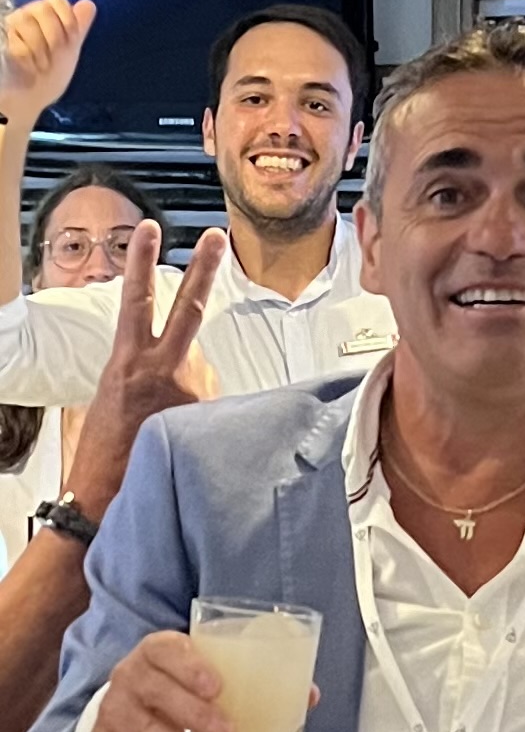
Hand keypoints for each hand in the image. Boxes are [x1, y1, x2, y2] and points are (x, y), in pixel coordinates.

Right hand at [0, 0, 96, 122]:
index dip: (67, 20)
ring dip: (41, 52)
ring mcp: (10, 29)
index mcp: (43, 14)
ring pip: (28, 25)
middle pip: (43, 9)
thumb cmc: (48, 74)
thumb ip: (78, 27)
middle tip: (54, 57)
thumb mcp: (68, 51)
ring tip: (41, 67)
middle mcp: (24, 16)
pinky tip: (30, 71)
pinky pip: (19, 47)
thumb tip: (89, 3)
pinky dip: (29, 63)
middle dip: (55, 37)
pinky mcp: (2, 44)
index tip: (70, 42)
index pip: (56, 0)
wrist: (29, 99)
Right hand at [69, 219, 225, 526]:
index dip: (144, 263)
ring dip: (194, 383)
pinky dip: (206, 410)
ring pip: (203, 368)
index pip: (138, 299)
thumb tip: (165, 368)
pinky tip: (191, 432)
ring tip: (168, 416)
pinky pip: (214, 401)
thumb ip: (140, 373)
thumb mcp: (107, 400)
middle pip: (189, 310)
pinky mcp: (205, 416)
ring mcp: (187, 392)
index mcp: (127, 360)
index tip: (150, 231)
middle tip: (216, 237)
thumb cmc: (101, 455)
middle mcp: (160, 369)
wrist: (104, 501)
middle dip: (204, 270)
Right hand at [88, 628, 234, 731]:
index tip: (216, 688)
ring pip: (142, 730)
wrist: (132, 722)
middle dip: (195, 715)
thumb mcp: (202, 683)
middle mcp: (128, 676)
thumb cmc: (180, 696)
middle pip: (156, 690)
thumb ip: (236, 686)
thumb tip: (296, 697)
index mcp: (155, 652)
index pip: (164, 649)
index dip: (189, 666)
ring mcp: (111, 712)